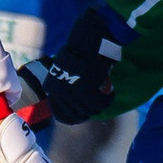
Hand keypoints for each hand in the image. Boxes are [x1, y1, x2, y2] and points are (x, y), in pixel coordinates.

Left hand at [31, 6, 127, 124]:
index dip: (74, 118)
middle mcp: (59, 94)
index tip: (83, 114)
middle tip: (97, 104)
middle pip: (77, 114)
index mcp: (51, 89)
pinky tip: (111, 93)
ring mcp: (72, 95)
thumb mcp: (64, 72)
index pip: (61, 115)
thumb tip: (73, 103)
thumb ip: (65, 87)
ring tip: (105, 96)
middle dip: (89, 111)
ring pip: (90, 111)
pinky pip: (101, 104)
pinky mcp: (87, 93)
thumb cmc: (77, 54)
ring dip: (99, 105)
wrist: (84, 43)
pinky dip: (108, 99)